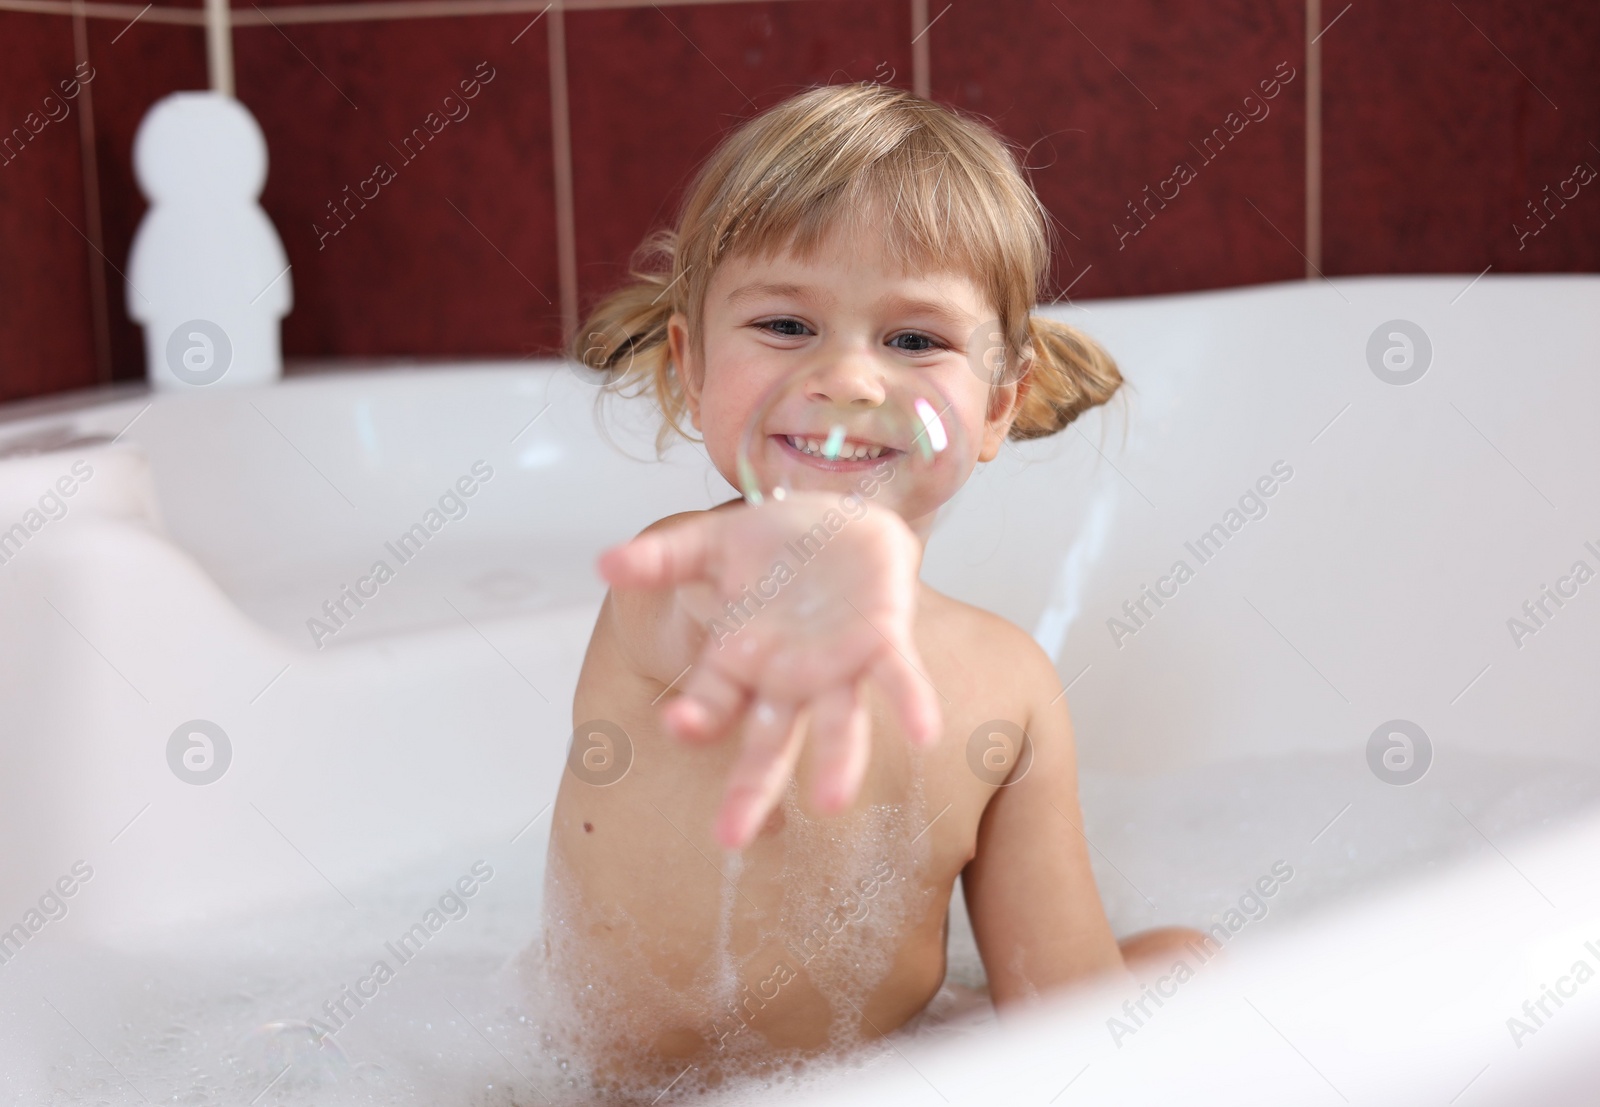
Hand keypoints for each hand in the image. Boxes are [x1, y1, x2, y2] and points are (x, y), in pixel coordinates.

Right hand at [597, 493, 940, 848]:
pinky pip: (900, 678)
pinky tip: (925, 733)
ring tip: (833, 801)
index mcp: (742, 659)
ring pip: (837, 721)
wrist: (842, 513)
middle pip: (768, 741)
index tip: (677, 727)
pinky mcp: (883, 639)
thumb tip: (603, 563)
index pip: (713, 701)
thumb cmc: (776, 541)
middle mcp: (788, 677)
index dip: (696, 716)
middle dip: (752, 787)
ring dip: (837, 759)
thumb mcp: (712, 543)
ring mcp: (838, 665)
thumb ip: (662, 558)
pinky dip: (910, 702)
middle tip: (731, 837)